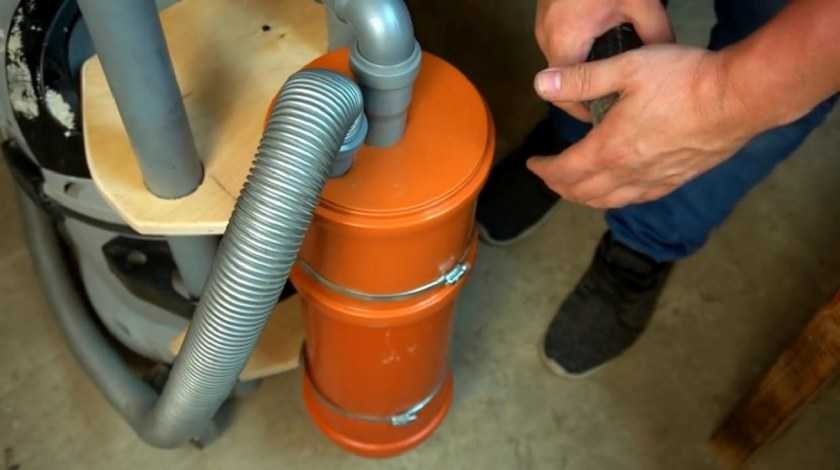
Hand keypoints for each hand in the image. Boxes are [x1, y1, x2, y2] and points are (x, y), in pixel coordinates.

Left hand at [528, 45, 770, 208]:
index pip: (564, 171)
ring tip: (576, 188)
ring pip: (609, 201)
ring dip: (585, 197)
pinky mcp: (677, 179)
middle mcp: (628, 173)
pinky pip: (638, 199)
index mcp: (609, 149)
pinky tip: (619, 191)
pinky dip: (617, 199)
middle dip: (559, 186)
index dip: (544, 170)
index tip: (534, 163)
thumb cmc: (684, 79)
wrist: (740, 97)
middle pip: (583, 192)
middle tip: (549, 176)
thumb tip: (541, 84)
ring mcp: (654, 180)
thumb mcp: (626, 68)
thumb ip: (581, 79)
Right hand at [535, 0, 672, 120]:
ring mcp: (543, 27)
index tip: (607, 119)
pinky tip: (601, 51)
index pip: (566, 96)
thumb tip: (671, 62)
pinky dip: (579, 55)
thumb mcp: (641, 3)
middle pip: (563, 83)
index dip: (586, 112)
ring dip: (582, 76)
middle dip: (587, 94)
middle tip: (615, 103)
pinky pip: (561, 46)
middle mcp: (547, 38)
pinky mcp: (547, 17)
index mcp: (566, 41)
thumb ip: (656, 35)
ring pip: (562, 66)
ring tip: (610, 80)